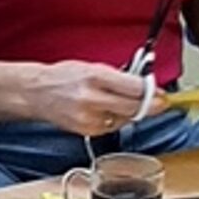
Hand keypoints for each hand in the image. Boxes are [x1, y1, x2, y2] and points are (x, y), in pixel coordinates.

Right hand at [27, 61, 154, 135]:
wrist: (37, 93)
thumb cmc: (64, 77)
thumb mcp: (93, 67)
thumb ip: (119, 77)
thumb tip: (145, 86)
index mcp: (95, 76)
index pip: (134, 88)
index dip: (152, 92)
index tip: (161, 93)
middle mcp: (92, 98)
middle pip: (134, 108)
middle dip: (151, 106)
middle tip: (161, 103)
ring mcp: (89, 118)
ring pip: (125, 119)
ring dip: (133, 112)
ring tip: (126, 102)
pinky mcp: (87, 131)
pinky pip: (113, 127)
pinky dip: (117, 119)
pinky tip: (110, 111)